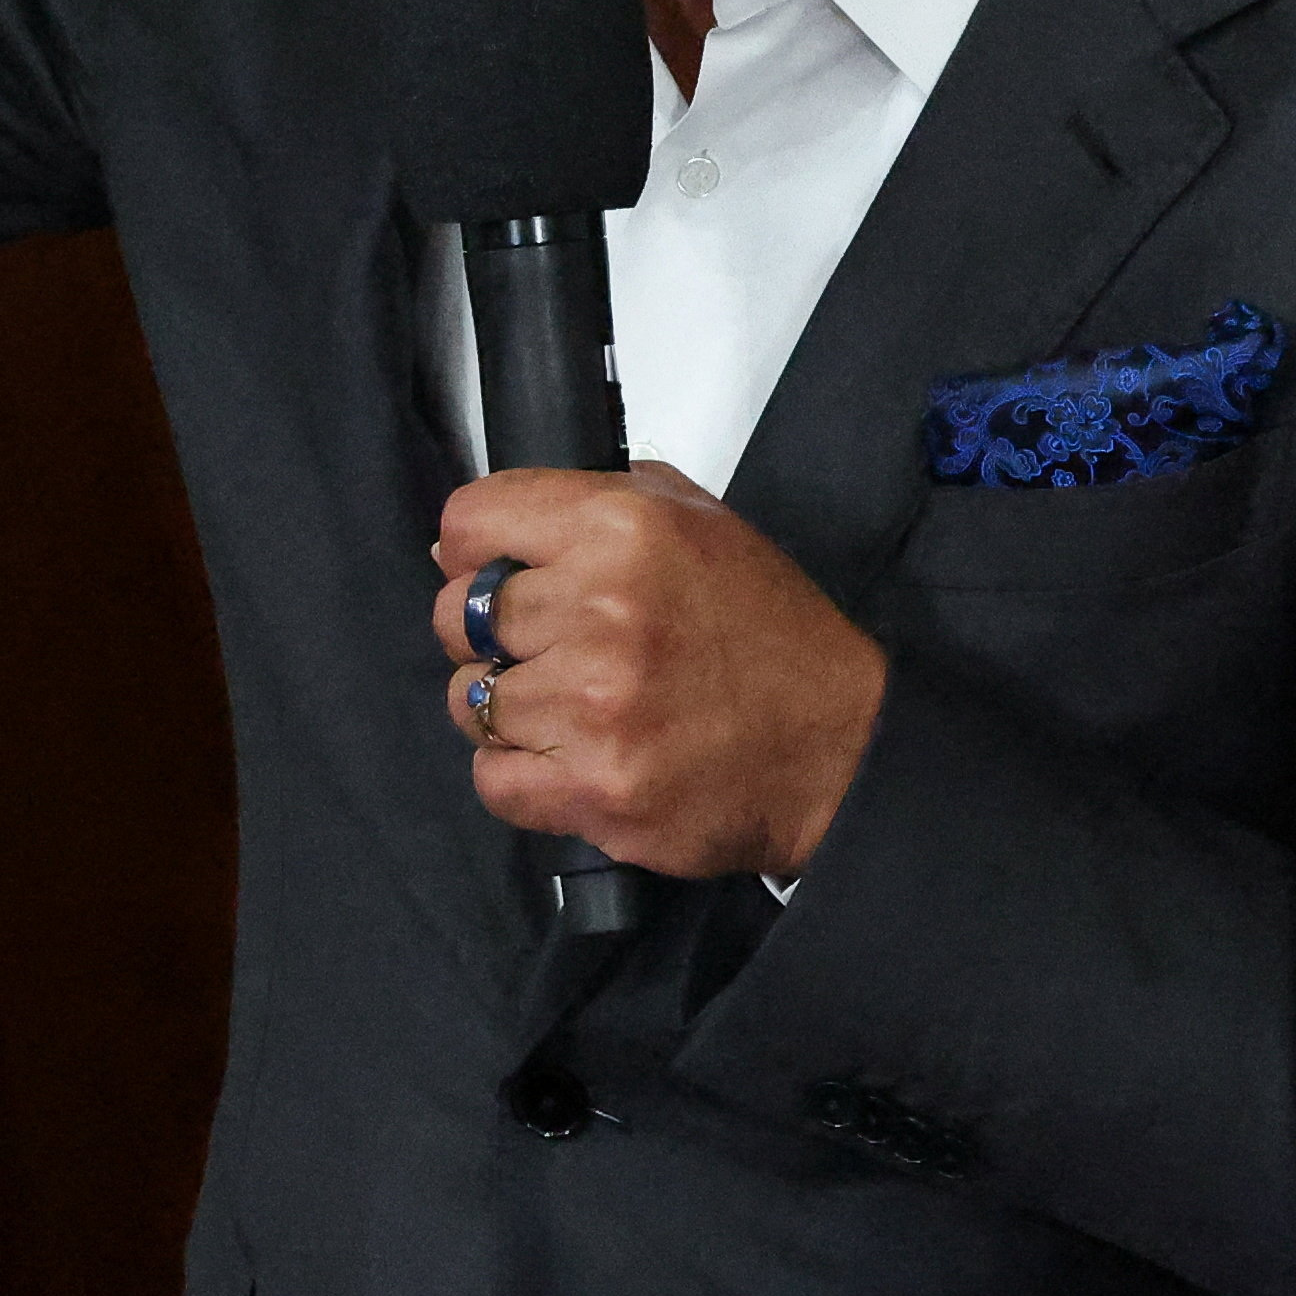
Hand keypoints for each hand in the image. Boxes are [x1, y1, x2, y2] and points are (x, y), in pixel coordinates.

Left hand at [431, 465, 887, 879]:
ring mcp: (596, 706)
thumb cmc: (764, 630)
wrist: (840, 745)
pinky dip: (520, 775)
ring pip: (469, 701)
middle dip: (492, 636)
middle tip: (554, 650)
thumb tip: (455, 547)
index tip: (503, 576)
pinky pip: (491, 778)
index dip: (476, 552)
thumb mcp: (690, 518)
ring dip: (511, 710)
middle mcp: (601, 609)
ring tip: (577, 708)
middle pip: (455, 616)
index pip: (467, 523)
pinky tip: (573, 757)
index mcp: (620, 528)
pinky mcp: (598, 789)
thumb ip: (574, 506)